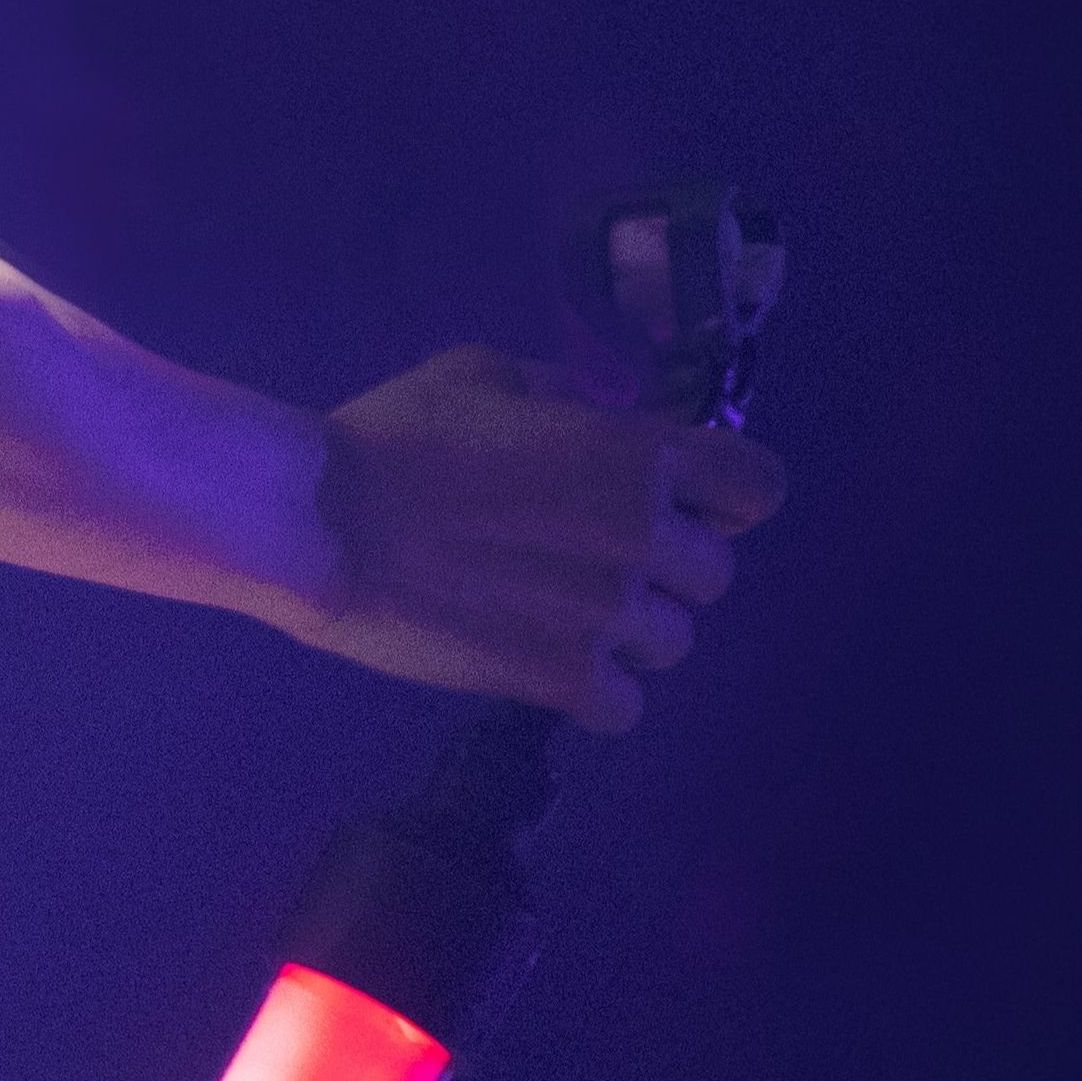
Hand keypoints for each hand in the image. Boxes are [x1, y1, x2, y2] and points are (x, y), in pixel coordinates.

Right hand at [289, 345, 787, 731]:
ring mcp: (608, 614)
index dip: (727, 496)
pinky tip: (544, 665)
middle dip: (665, 568)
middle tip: (591, 559)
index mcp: (634, 452)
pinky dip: (594, 692)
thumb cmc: (394, 437)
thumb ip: (564, 396)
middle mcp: (642, 534)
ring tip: (557, 615)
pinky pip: (626, 706)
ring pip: (673, 643)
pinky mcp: (563, 680)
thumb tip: (601, 417)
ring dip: (627, 632)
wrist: (321, 524)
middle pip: (714, 575)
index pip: (759, 486)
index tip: (682, 501)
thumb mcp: (483, 374)